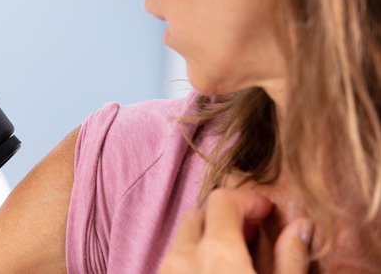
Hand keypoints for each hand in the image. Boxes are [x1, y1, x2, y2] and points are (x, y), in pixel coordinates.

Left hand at [159, 188, 311, 273]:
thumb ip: (291, 260)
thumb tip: (301, 228)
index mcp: (218, 254)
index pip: (222, 200)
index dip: (248, 200)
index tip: (266, 212)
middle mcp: (183, 258)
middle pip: (197, 215)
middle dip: (223, 219)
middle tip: (250, 236)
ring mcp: (165, 272)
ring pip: (182, 240)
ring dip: (205, 240)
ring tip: (233, 260)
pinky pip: (173, 262)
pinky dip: (191, 260)